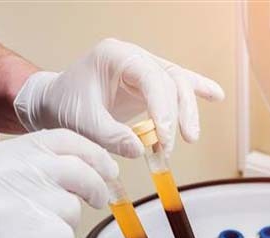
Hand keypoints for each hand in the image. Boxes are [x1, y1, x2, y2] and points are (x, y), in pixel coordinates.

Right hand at [0, 129, 117, 237]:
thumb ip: (35, 168)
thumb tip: (90, 168)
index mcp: (2, 155)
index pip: (63, 139)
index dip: (94, 153)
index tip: (108, 169)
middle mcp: (6, 173)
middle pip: (78, 171)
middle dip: (97, 187)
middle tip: (99, 199)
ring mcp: (12, 205)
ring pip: (72, 208)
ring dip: (64, 225)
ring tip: (32, 233)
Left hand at [13, 38, 224, 157]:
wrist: (54, 102)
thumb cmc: (64, 106)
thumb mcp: (82, 124)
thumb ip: (110, 136)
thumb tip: (140, 149)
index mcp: (115, 56)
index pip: (150, 77)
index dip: (163, 108)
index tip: (165, 137)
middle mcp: (133, 58)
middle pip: (170, 79)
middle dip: (179, 113)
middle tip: (174, 144)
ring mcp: (142, 68)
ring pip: (177, 83)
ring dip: (188, 110)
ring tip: (191, 136)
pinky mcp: (147, 84)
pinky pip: (177, 83)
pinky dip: (196, 89)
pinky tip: (216, 96)